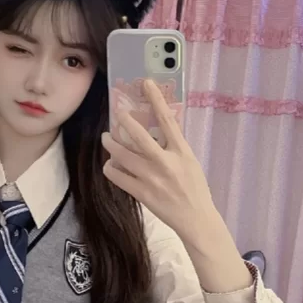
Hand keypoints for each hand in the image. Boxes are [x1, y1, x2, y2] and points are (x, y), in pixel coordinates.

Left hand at [101, 79, 216, 240]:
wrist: (196, 218)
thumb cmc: (194, 189)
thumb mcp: (190, 162)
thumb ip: (174, 147)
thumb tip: (157, 131)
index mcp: (181, 152)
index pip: (168, 120)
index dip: (156, 99)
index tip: (147, 83)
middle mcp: (166, 163)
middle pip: (139, 135)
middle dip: (124, 121)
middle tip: (117, 113)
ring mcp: (152, 178)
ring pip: (123, 156)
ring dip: (111, 145)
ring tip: (106, 139)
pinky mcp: (142, 193)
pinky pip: (118, 177)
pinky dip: (111, 169)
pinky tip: (110, 165)